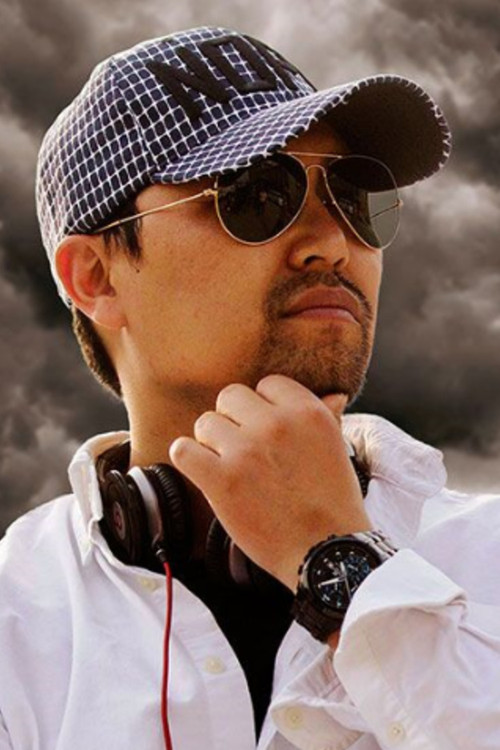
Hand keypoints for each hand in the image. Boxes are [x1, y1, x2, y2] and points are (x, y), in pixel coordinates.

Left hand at [169, 374, 372, 590]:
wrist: (327, 552)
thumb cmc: (333, 504)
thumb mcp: (337, 450)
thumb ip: (326, 418)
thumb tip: (334, 394)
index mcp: (307, 412)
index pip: (266, 385)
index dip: (262, 408)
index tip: (265, 431)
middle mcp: (276, 424)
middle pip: (230, 397)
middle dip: (233, 421)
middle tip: (243, 449)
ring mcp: (247, 450)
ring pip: (205, 422)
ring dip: (211, 443)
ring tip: (228, 467)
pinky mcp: (222, 479)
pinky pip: (183, 450)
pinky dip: (188, 460)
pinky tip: (204, 473)